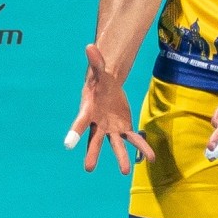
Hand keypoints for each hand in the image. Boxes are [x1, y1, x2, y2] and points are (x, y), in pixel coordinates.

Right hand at [64, 44, 154, 174]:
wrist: (107, 89)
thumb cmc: (99, 83)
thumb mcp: (99, 72)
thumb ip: (96, 62)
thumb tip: (90, 46)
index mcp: (88, 112)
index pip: (80, 123)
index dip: (74, 133)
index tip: (67, 145)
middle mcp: (97, 125)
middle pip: (94, 141)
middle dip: (92, 154)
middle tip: (88, 168)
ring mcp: (111, 129)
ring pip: (116, 145)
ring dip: (121, 158)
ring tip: (125, 171)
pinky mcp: (124, 129)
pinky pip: (134, 140)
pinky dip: (143, 148)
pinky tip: (150, 158)